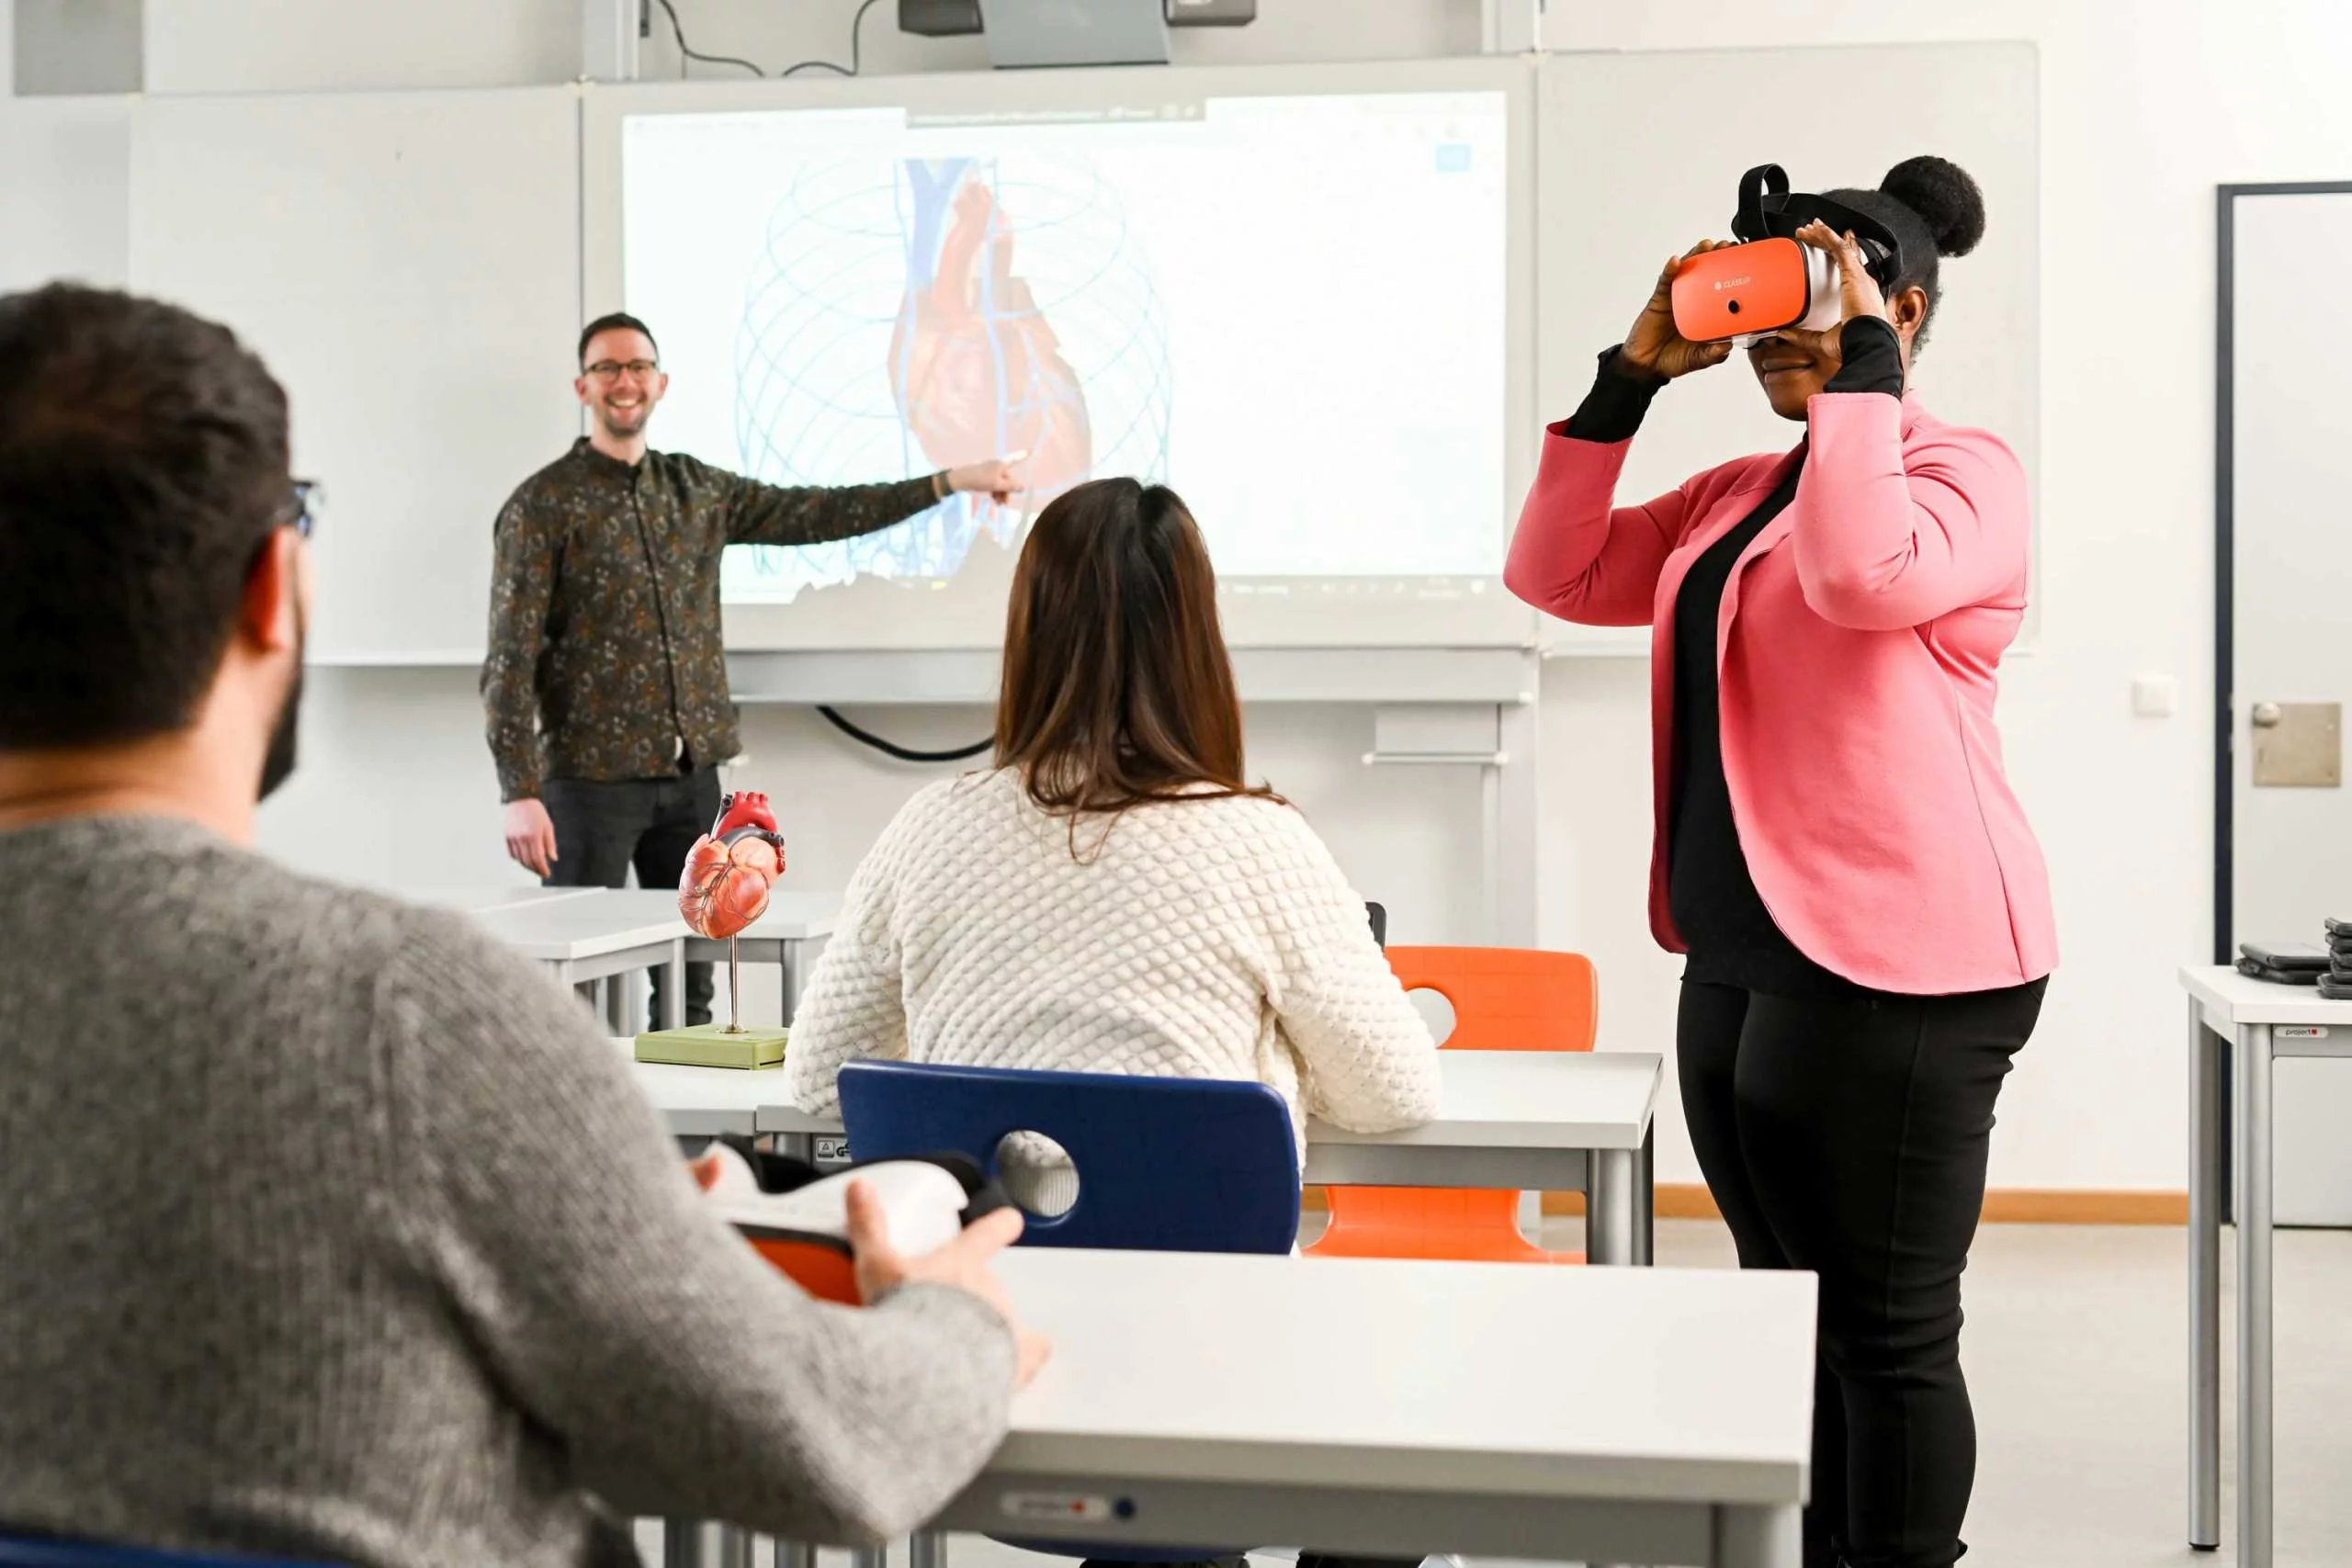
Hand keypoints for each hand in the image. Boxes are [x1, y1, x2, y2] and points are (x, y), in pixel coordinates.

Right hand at [503, 797, 557, 877]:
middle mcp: (522, 838)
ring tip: (535, 867)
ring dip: (528, 866)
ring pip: (520, 859)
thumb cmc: (535, 811)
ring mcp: (513, 838)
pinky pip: (512, 853)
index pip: (538, 858)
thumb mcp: (548, 826)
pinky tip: (525, 859)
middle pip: (528, 861)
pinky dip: (519, 859)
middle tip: (542, 872)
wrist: (519, 799)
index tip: (546, 874)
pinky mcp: (507, 837)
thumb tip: (553, 858)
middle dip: (536, 869)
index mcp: (534, 835)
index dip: (542, 869)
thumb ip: (550, 844)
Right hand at [846, 1180, 1049, 1389]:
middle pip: (987, 1287)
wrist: (927, 1369)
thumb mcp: (877, 1266)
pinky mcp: (1015, 1363)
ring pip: (1004, 1322)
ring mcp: (1006, 1326)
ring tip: (956, 1355)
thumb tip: (859, 1189)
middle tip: (940, 1317)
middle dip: (968, 1301)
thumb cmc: (906, 1315)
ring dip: (987, 1333)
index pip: (987, 1234)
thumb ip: (869, 1227)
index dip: (999, 1226)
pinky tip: (1003, 1375)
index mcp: (961, 1263)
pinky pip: (1028, 1360)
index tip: (1011, 1220)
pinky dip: (1018, 1364)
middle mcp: (990, 1290)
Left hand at [945, 454, 1025, 505]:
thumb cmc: (981, 479)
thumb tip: (1023, 487)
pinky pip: (994, 484)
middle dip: (1008, 491)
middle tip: (1004, 504)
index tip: (1032, 449)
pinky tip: (993, 499)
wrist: (960, 479)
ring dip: (1001, 494)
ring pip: (1001, 483)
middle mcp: (998, 466)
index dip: (1024, 455)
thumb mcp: (998, 484)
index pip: (1016, 459)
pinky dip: (995, 492)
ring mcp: (991, 471)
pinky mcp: (984, 477)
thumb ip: (1011, 486)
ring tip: (998, 504)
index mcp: (1003, 464)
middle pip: (1008, 478)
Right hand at [1619, 239, 1735, 380]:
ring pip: (1688, 271)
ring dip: (1697, 255)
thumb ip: (1712, 355)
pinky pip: (1666, 281)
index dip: (1735, 274)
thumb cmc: (1673, 358)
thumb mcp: (1699, 359)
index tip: (1748, 263)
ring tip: (1708, 245)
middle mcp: (1695, 301)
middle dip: (1719, 256)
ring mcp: (1678, 297)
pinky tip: (1676, 262)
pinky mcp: (1660, 298)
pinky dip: (1671, 270)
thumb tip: (1726, 345)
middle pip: (1708, 272)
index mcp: (1708, 313)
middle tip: (1730, 246)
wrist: (1647, 365)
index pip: (1724, 289)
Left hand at [1771, 221, 1893, 377]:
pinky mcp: (1852, 273)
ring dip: (1823, 236)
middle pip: (1845, 255)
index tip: (1834, 251)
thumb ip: (1802, 336)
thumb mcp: (1822, 340)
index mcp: (1860, 297)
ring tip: (1809, 227)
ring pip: (1839, 248)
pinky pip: (1839, 247)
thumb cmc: (1853, 344)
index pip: (1852, 271)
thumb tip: (1785, 334)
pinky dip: (1827, 236)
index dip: (1843, 258)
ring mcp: (1858, 276)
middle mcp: (1862, 284)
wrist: (1866, 342)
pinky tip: (1817, 228)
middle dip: (1829, 242)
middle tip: (1815, 233)